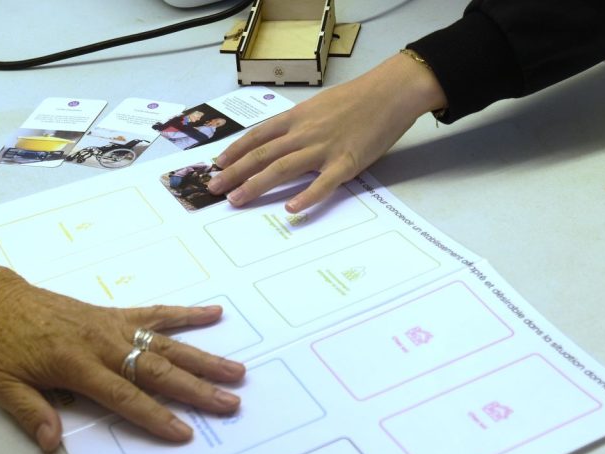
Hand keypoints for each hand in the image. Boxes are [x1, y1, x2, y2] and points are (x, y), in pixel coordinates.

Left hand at [0, 265, 245, 451]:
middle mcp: (101, 343)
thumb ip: (30, 413)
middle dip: (195, 389)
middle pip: (156, 370)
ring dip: (202, 358)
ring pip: (165, 344)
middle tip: (229, 403)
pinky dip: (185, 314)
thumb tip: (52, 443)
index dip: (154, 416)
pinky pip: (155, 313)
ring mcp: (112, 325)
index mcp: (76, 364)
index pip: (123, 396)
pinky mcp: (114, 313)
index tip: (184, 432)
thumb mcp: (2, 385)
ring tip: (235, 370)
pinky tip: (214, 313)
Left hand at [207, 52, 447, 212]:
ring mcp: (323, 148)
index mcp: (297, 118)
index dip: (235, 152)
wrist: (390, 92)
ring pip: (281, 168)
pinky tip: (291, 209)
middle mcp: (304, 133)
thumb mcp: (319, 106)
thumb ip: (300, 124)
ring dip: (255, 185)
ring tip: (236, 200)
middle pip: (261, 155)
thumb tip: (282, 140)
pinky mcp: (346, 163)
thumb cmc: (358, 98)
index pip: (257, 137)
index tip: (217, 165)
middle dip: (234, 173)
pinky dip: (306, 197)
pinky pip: (322, 183)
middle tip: (214, 189)